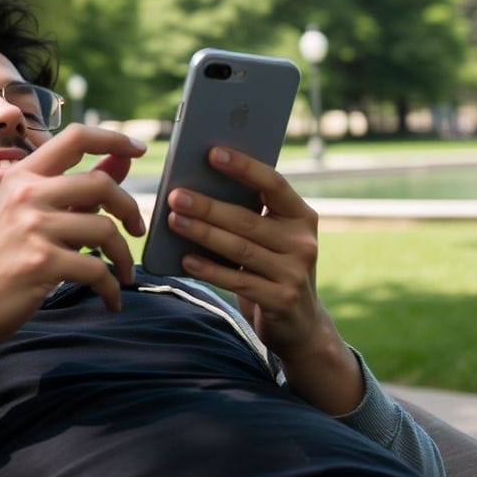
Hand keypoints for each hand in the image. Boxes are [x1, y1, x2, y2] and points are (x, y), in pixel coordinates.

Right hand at [0, 124, 147, 369]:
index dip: (114, 138)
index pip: (74, 137)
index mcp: (20, 177)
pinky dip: (112, 288)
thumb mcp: (24, 215)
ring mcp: (32, 229)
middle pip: (101, 184)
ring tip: (122, 274)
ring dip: (123, 256)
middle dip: (130, 209)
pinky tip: (111, 299)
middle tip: (136, 230)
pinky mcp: (41, 264)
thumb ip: (72, 190)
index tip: (139, 149)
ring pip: (105, 230)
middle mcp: (25, 195)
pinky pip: (97, 270)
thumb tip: (122, 160)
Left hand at [164, 147, 360, 412]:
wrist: (300, 324)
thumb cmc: (272, 268)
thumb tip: (196, 186)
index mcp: (301, 216)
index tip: (212, 152)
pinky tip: (185, 259)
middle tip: (175, 195)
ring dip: (203, 234)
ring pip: (239, 249)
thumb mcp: (272, 238)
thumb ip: (250, 215)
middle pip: (247, 219)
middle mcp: (303, 242)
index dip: (243, 167)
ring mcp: (294, 273)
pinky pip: (238, 281)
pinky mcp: (281, 300)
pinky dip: (209, 269)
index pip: (273, 184)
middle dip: (208, 206)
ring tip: (173, 221)